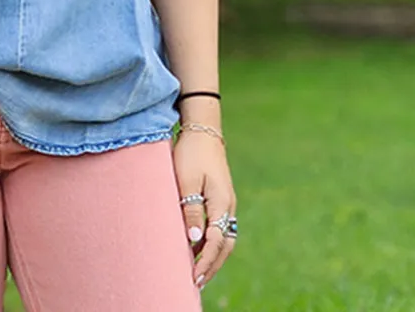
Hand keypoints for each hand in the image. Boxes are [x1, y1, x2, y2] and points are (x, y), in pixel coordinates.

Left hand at [173, 129, 236, 291]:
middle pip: (224, 245)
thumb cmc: (191, 153)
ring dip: (213, 256)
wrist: (202, 131)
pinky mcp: (220, 198)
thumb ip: (190, 210)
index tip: (193, 277)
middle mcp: (228, 206)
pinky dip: (211, 242)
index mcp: (221, 203)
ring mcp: (226, 202)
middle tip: (197, 282)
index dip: (205, 262)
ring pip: (224, 238)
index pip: (216, 242)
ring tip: (198, 272)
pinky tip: (198, 248)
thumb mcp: (186, 181)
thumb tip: (194, 240)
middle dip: (212, 266)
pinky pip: (220, 227)